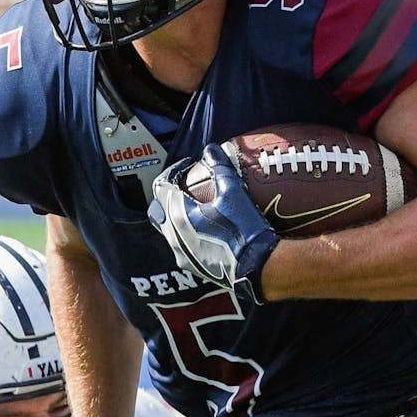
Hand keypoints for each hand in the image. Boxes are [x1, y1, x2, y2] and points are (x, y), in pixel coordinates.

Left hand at [148, 144, 278, 302]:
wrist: (257, 267)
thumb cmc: (244, 228)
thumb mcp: (234, 192)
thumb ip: (220, 167)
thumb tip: (210, 149)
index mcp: (178, 215)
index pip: (161, 187)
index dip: (172, 172)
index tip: (188, 166)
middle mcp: (173, 236)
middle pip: (159, 211)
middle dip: (167, 197)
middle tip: (186, 188)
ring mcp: (182, 254)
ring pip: (169, 230)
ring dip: (177, 216)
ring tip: (198, 208)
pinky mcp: (193, 267)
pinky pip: (182, 245)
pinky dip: (188, 233)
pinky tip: (209, 229)